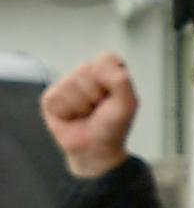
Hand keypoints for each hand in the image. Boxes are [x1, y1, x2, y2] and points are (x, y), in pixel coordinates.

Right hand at [40, 56, 139, 177]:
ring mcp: (67, 84)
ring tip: (86, 113)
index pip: (105, 59)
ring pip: (71, 83)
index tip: (114, 96)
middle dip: (96, 94)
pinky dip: (68, 111)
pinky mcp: (51, 97)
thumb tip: (102, 64)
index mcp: (107, 72)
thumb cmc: (112, 126)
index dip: (111, 78)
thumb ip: (121, 81)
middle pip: (86, 69)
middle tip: (99, 108)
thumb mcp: (128, 104)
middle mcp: (86, 74)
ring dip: (82, 105)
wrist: (95, 148)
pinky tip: (72, 117)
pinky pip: (57, 97)